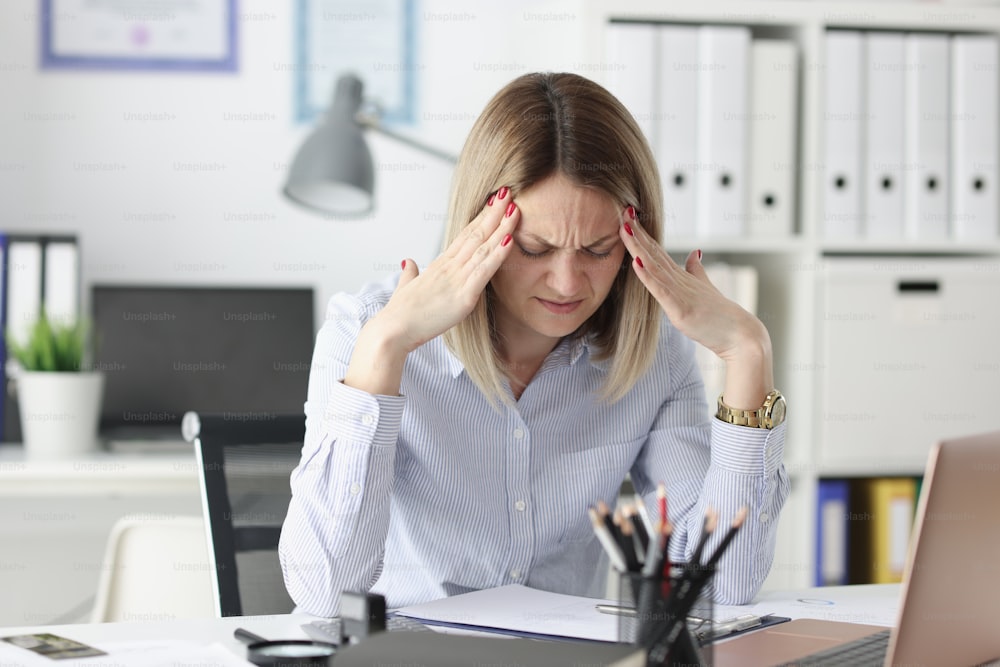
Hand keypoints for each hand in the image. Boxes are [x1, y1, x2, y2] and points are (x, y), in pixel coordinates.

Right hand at [377, 187, 520, 351]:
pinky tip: (511, 240)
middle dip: (493, 213)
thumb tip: (409, 262)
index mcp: (439, 265)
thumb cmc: (399, 313)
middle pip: (475, 234)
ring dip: (501, 227)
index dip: (480, 219)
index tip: (493, 204)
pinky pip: (485, 270)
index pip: (464, 236)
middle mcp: (449, 267)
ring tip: (515, 209)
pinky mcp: (464, 296)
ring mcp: (457, 279)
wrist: (393, 329)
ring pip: (483, 247)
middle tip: (507, 193)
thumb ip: (410, 273)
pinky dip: (499, 254)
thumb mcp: (406, 287)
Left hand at [618, 208, 772, 408]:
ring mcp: (680, 294)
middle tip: (624, 212)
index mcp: (681, 278)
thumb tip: (696, 252)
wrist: (741, 336)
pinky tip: (637, 263)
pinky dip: (648, 277)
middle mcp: (679, 282)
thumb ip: (697, 270)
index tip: (629, 217)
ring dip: (639, 248)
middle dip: (637, 234)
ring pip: (654, 267)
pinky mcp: (680, 309)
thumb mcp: (705, 288)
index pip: (658, 252)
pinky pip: (661, 291)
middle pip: (654, 254)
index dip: (643, 235)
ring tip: (626, 229)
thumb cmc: (721, 316)